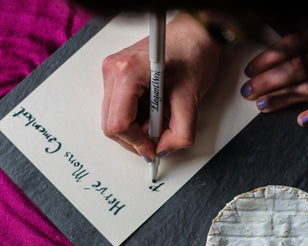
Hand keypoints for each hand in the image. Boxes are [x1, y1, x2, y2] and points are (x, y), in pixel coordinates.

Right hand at [101, 12, 221, 159]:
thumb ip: (181, 131)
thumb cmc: (194, 53)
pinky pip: (120, 108)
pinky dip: (137, 118)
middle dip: (135, 138)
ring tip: (162, 120)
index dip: (137, 143)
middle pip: (111, 124)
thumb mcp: (191, 98)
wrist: (196, 34)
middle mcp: (114, 70)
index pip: (119, 123)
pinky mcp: (118, 75)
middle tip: (159, 139)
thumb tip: (165, 149)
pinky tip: (156, 111)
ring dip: (137, 128)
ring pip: (114, 118)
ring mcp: (113, 72)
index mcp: (127, 72)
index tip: (153, 150)